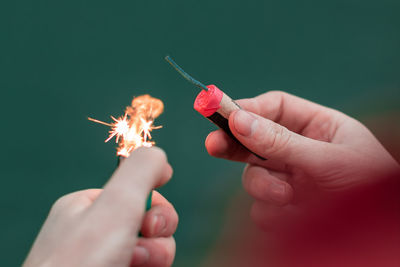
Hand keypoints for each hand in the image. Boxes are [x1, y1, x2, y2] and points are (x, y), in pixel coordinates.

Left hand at [24, 147, 177, 266]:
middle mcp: (94, 232)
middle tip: (139, 250)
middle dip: (156, 238)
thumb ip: (142, 170)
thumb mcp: (116, 203)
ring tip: (133, 266)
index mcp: (87, 206)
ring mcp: (104, 259)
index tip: (151, 223)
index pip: (139, 194)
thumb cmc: (82, 262)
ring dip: (154, 259)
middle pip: (150, 223)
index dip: (156, 208)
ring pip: (153, 250)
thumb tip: (160, 156)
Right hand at [206, 91, 398, 229]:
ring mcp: (289, 179)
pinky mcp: (284, 208)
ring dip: (263, 187)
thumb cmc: (371, 184)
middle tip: (212, 146)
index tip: (222, 114)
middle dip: (233, 144)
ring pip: (253, 176)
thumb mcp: (328, 158)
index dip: (247, 109)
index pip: (274, 108)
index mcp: (316, 127)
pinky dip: (271, 212)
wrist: (381, 236)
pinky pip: (260, 207)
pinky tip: (293, 215)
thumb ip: (282, 142)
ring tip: (287, 197)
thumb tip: (238, 121)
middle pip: (254, 139)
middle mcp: (298, 150)